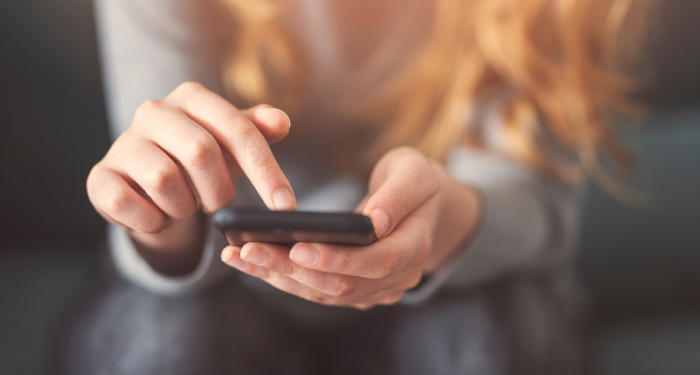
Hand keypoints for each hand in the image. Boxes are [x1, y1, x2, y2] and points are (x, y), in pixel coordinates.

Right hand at [87, 82, 295, 272]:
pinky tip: (158, 217)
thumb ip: (258, 131)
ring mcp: (122, 143)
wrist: (148, 184)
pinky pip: (128, 205)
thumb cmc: (199, 159)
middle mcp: (154, 111)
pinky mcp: (99, 177)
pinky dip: (153, 221)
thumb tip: (281, 121)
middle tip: (217, 203)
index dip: (266, 171)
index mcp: (192, 97)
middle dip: (219, 191)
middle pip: (201, 153)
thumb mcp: (233, 144)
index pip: (238, 131)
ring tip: (184, 205)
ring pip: (164, 180)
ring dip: (185, 207)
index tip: (286, 207)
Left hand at [221, 147, 480, 308]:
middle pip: (341, 284)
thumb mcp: (414, 174)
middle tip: (251, 251)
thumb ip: (397, 196)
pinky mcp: (352, 289)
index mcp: (414, 249)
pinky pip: (315, 289)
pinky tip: (250, 262)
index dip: (337, 259)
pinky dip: (282, 277)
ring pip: (323, 292)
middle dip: (292, 269)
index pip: (376, 263)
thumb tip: (373, 221)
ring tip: (240, 256)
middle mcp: (395, 279)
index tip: (298, 248)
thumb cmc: (415, 181)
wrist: (419, 204)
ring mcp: (372, 289)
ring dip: (280, 277)